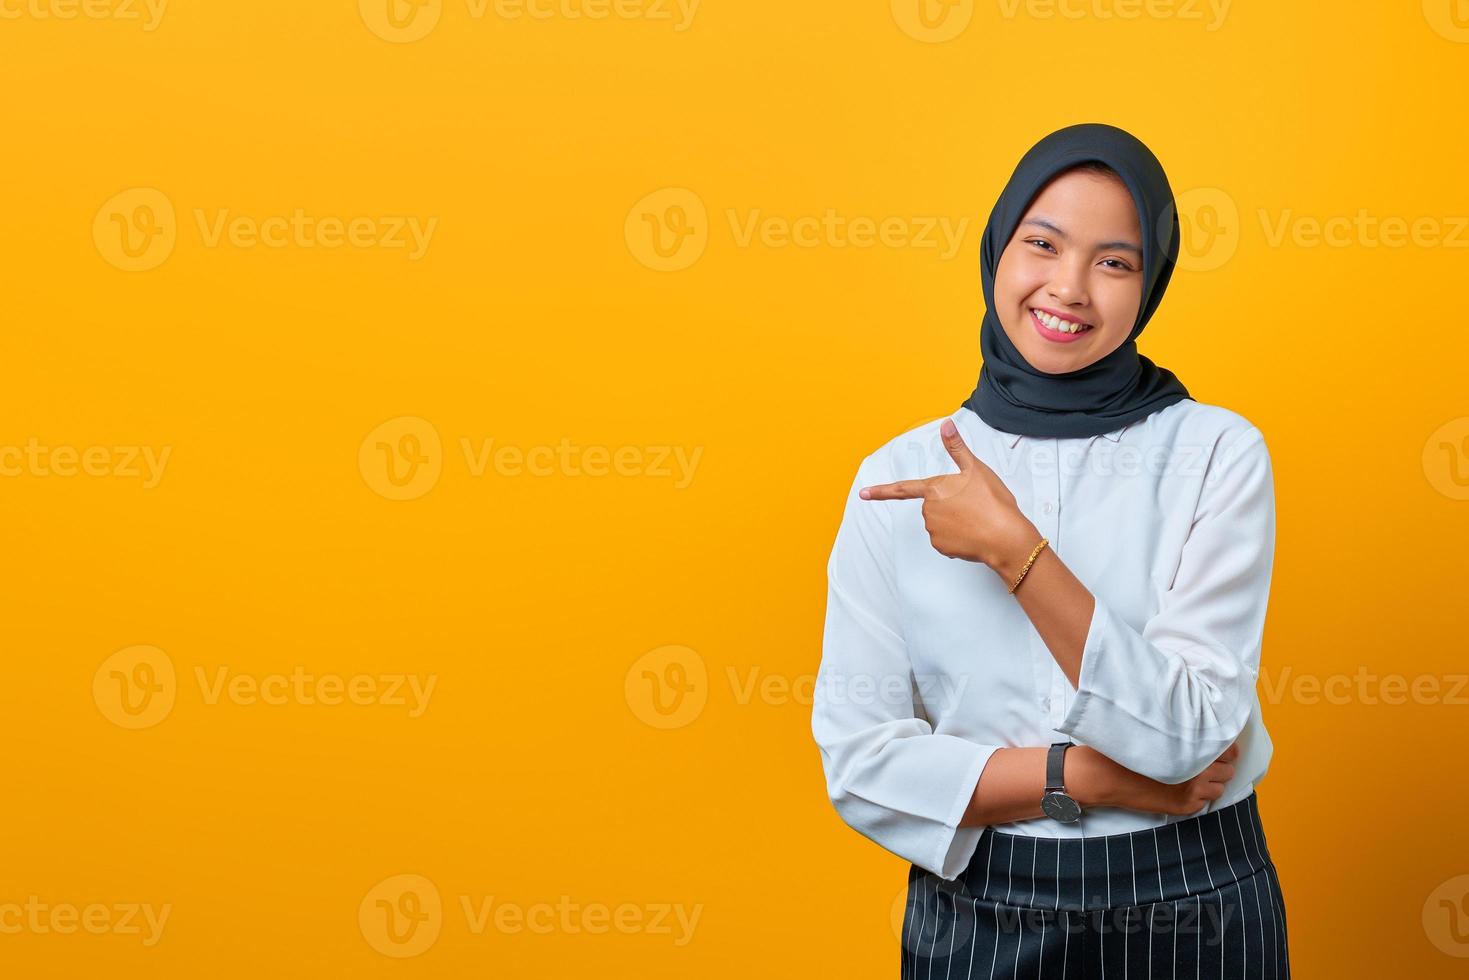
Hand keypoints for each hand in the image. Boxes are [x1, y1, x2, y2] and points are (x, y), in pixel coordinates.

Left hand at [860, 418, 1037, 569]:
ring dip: (955, 521)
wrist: (1005, 536)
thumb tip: (946, 424)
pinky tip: (973, 533)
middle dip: (950, 505)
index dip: (880, 491)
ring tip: (976, 518)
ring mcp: (933, 530)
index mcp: (934, 488)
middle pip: (933, 505)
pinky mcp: (942, 547)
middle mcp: (929, 510)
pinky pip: (946, 540)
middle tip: (973, 505)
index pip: (902, 489)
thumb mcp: (976, 469)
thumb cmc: (993, 502)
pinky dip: (958, 537)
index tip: (863, 493)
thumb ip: (956, 447)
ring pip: (941, 523)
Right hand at [1108, 742, 1241, 816]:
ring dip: (1213, 782)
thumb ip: (1181, 734)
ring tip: (1197, 777)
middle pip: (1228, 770)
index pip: (1228, 750)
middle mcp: (1199, 771)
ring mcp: (1193, 792)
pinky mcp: (1186, 807)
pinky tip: (1185, 788)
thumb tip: (1199, 731)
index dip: (1228, 749)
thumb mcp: (1157, 736)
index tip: (1224, 748)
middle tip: (1208, 763)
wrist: (1112, 777)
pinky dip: (1200, 795)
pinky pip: (1205, 801)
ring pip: (1220, 788)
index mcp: (1194, 750)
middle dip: (1221, 767)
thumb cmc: (1131, 752)